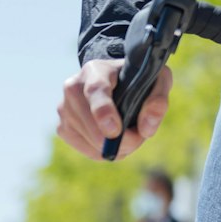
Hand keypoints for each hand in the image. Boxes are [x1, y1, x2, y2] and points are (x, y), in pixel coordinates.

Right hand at [57, 58, 172, 159]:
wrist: (116, 79)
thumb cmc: (138, 78)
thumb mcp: (157, 80)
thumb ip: (157, 100)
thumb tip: (146, 129)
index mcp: (96, 70)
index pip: (95, 90)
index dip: (104, 112)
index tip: (115, 131)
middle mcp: (73, 87)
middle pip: (90, 122)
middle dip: (118, 139)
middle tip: (139, 138)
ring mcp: (64, 108)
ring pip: (89, 141)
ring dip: (114, 146)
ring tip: (129, 133)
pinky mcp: (63, 127)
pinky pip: (86, 150)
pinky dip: (104, 152)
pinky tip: (116, 141)